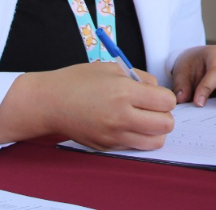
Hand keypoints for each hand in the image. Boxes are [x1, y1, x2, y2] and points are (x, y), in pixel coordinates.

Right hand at [0, 61, 176, 150]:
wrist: (49, 103)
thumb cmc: (78, 81)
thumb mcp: (112, 69)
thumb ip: (141, 79)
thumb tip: (158, 91)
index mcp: (124, 92)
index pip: (166, 102)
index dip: (166, 97)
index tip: (157, 95)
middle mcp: (121, 116)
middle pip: (166, 124)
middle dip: (165, 115)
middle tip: (154, 109)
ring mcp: (113, 135)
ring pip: (155, 142)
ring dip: (155, 131)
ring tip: (144, 120)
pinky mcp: (106, 147)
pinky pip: (135, 147)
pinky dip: (138, 138)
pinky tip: (127, 126)